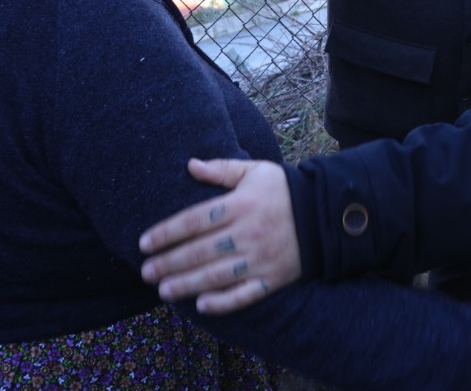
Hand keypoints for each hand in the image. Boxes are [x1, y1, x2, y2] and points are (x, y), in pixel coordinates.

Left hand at [138, 159, 298, 313]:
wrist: (326, 213)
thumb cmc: (284, 189)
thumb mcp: (255, 171)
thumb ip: (222, 169)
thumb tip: (190, 165)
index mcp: (240, 205)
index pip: (193, 220)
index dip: (166, 233)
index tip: (144, 244)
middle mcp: (247, 233)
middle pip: (199, 251)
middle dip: (168, 263)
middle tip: (145, 272)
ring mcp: (260, 258)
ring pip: (216, 276)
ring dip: (186, 285)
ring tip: (163, 291)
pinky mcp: (273, 278)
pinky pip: (244, 294)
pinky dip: (223, 302)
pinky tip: (202, 305)